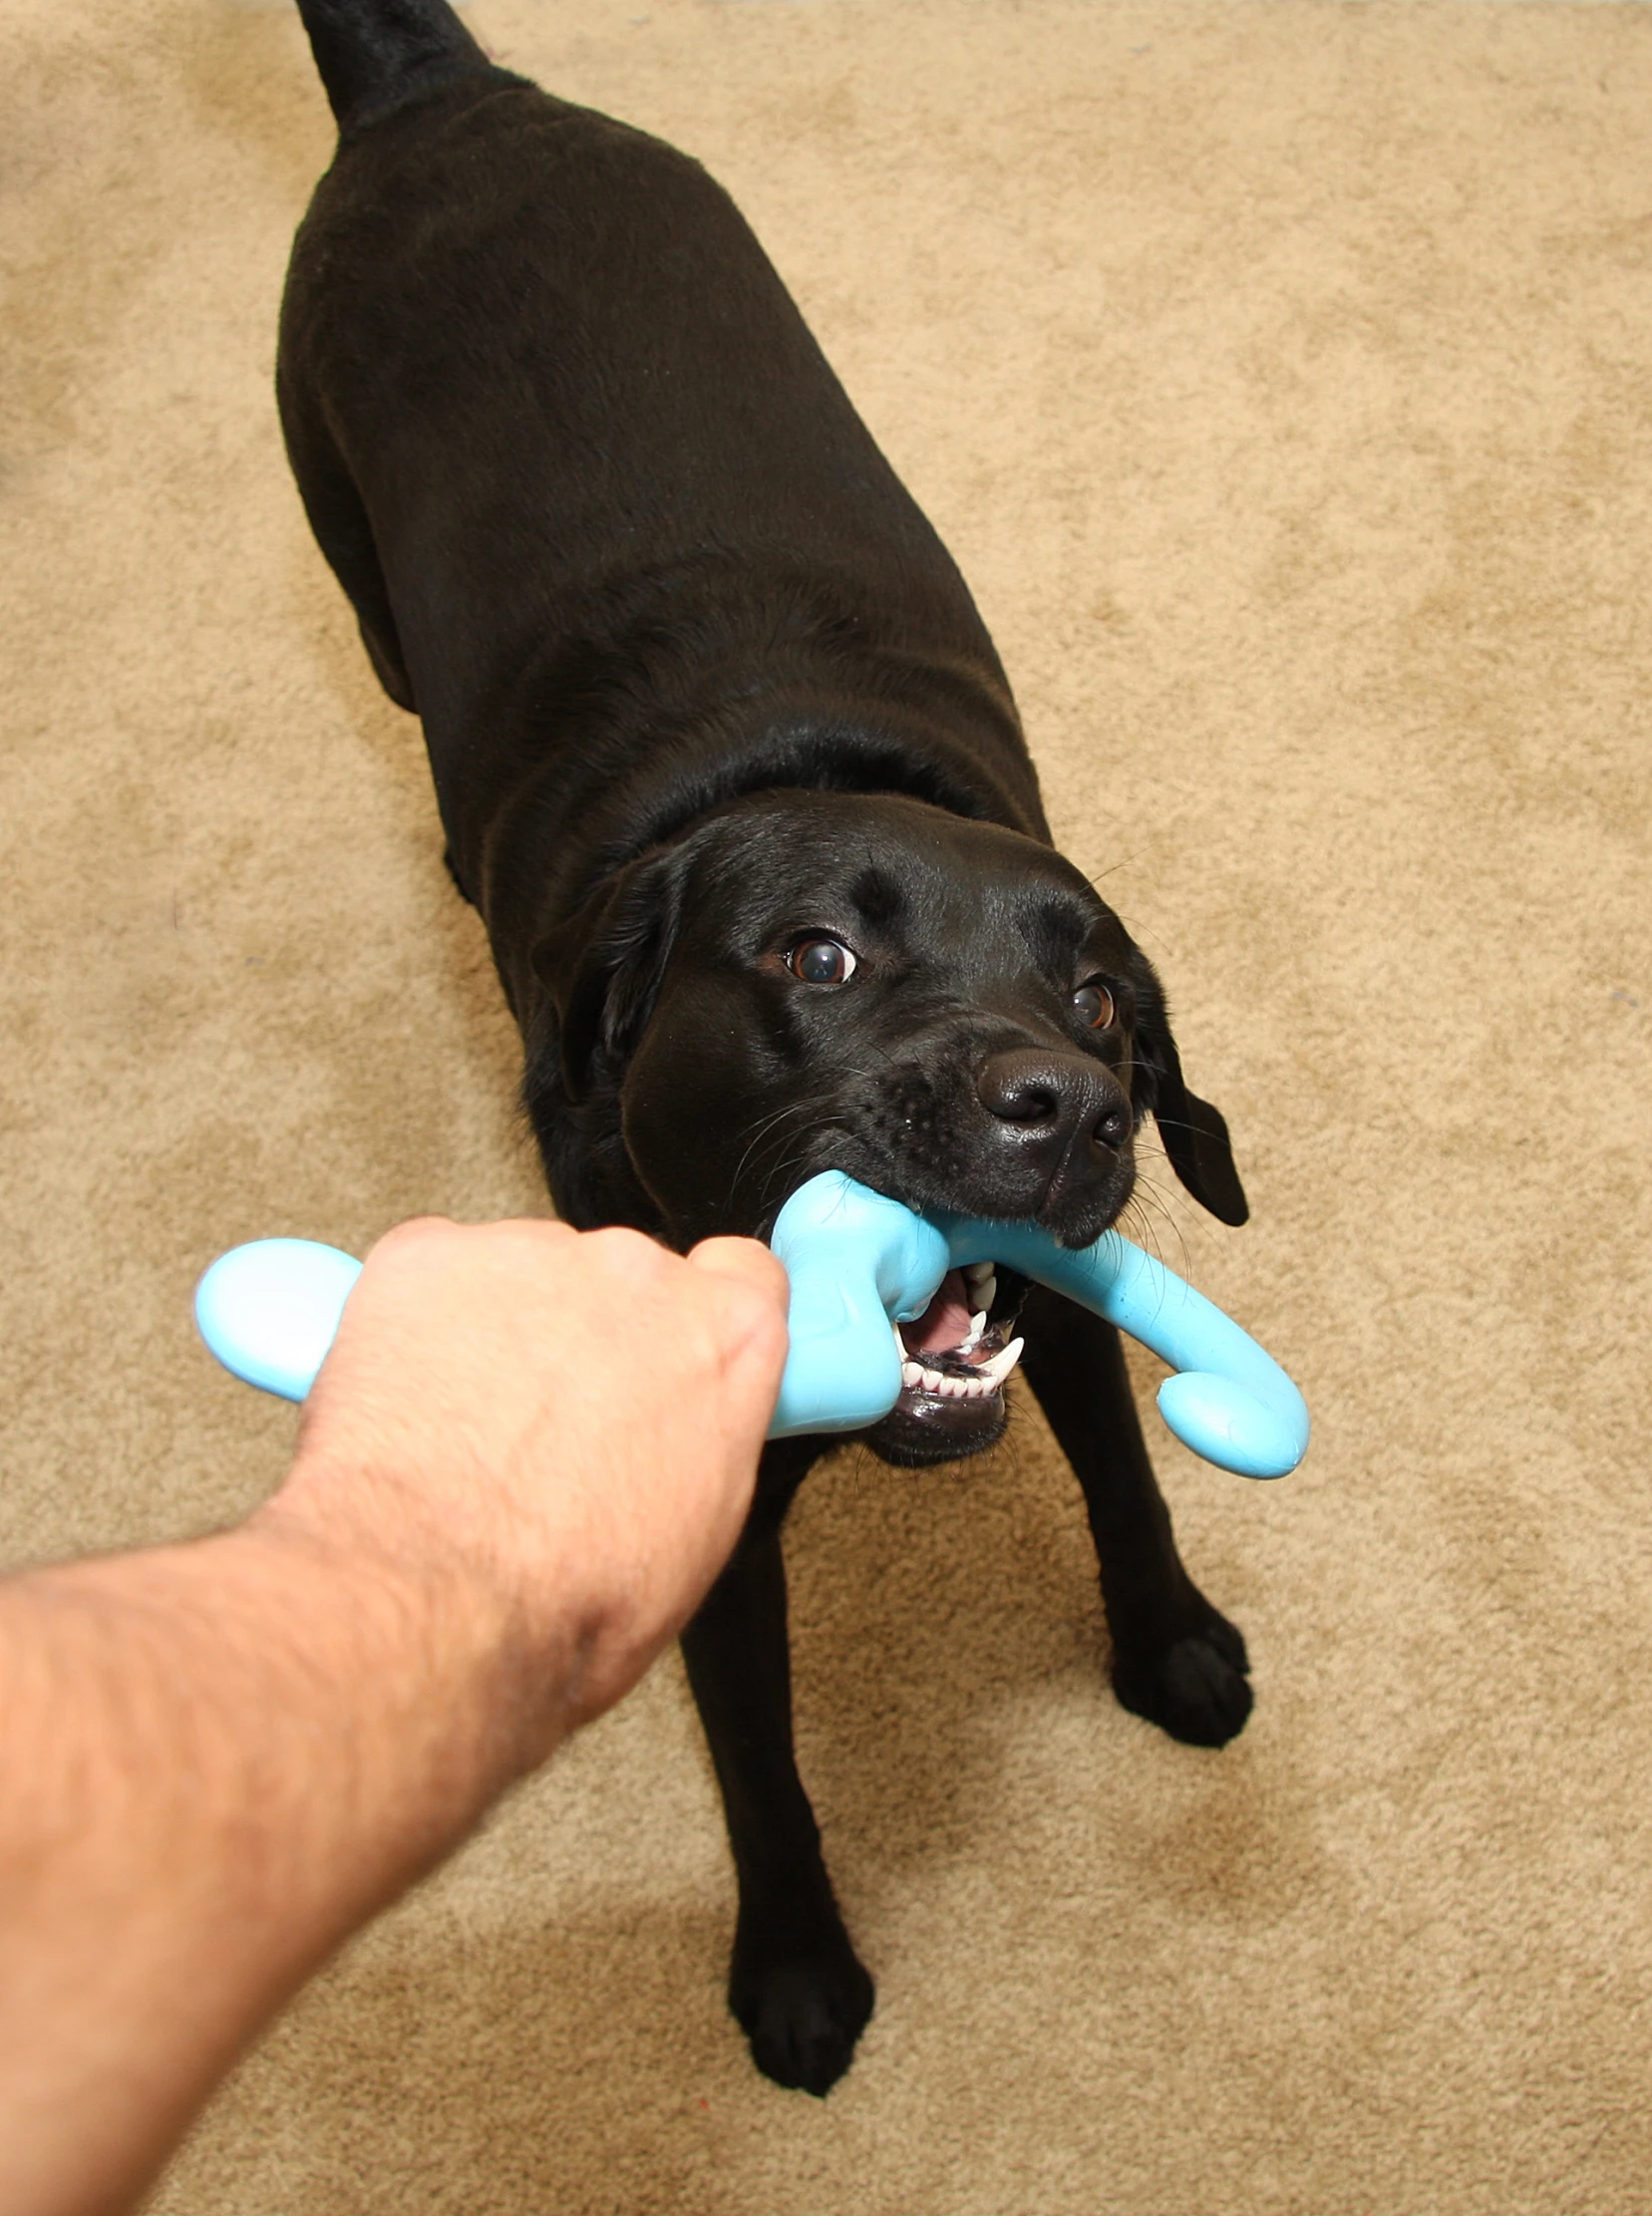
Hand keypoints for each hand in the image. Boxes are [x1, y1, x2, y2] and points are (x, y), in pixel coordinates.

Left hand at [257, 1216, 788, 1754]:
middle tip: (542, 1425)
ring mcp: (530, 1258)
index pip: (739, 1276)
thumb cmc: (567, 1594)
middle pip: (616, 1277)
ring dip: (498, 1331)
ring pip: (517, 1273)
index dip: (696, 1316)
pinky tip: (412, 1402)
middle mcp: (636, 1276)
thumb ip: (702, 1439)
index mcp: (725, 1337)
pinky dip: (416, 1322)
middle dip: (583, 1335)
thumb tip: (673, 1437)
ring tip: (467, 1431)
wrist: (440, 1598)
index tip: (666, 1346)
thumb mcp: (698, 1534)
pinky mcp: (430, 1258)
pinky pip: (427, 1270)